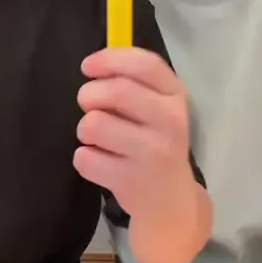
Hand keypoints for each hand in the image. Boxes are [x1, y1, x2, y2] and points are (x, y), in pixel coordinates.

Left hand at [74, 46, 191, 218]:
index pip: (144, 64)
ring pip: (94, 124)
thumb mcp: (158, 108)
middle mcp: (171, 122)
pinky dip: (85, 159)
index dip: (109, 59)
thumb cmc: (156, 143)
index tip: (88, 67)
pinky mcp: (131, 181)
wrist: (170, 202)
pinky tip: (101, 163)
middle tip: (88, 105)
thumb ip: (133, 82)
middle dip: (89, 95)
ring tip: (98, 139)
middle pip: (115, 91)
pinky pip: (85, 158)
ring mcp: (153, 153)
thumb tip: (94, 65)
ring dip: (85, 129)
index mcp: (176, 96)